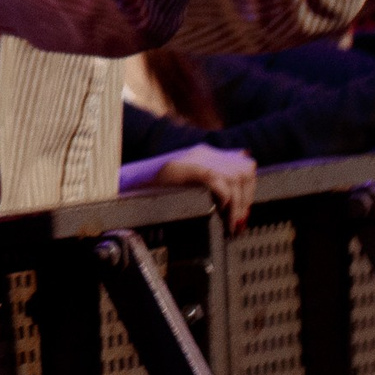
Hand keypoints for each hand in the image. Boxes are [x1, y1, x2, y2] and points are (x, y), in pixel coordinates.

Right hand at [134, 144, 257, 230]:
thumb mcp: (187, 183)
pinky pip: (218, 181)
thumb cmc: (154, 189)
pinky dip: (225, 200)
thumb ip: (212, 182)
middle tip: (236, 221)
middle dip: (246, 198)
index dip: (249, 190)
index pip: (242, 164)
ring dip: (237, 203)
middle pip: (244, 169)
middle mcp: (202, 152)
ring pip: (235, 177)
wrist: (125, 184)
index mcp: (204, 154)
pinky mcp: (185, 167)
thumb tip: (240, 191)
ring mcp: (193, 158)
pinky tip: (220, 213)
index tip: (242, 213)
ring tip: (230, 222)